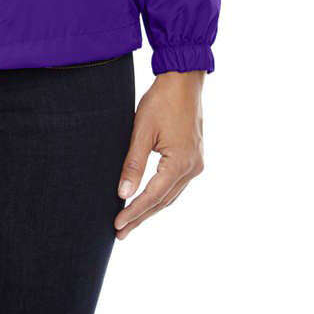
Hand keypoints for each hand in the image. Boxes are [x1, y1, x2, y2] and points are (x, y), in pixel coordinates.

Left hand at [114, 70, 204, 237]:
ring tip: (130, 222)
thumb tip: (123, 194)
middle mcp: (192, 168)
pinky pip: (176, 184)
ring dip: (151, 208)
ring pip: (170, 194)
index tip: (117, 225)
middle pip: (163, 200)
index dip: (134, 212)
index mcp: (180, 163)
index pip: (153, 196)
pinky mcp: (194, 157)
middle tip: (120, 232)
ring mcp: (196, 164)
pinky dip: (161, 194)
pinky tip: (148, 200)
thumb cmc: (161, 101)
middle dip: (141, 216)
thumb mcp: (142, 131)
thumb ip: (133, 164)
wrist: (184, 80)